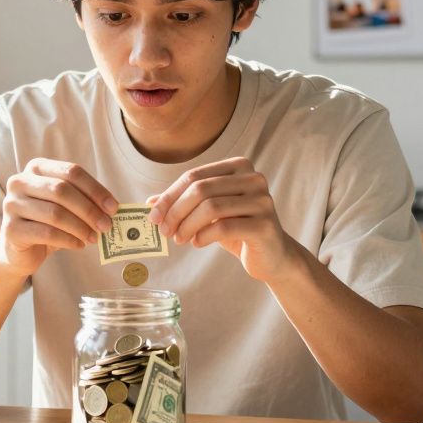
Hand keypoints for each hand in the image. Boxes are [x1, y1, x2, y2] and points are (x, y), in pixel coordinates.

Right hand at [0, 158, 118, 277]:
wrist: (20, 250)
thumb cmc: (48, 223)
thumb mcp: (66, 206)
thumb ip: (84, 200)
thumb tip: (112, 208)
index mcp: (37, 168)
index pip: (71, 172)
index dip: (95, 189)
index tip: (113, 207)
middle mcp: (19, 181)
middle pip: (62, 190)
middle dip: (89, 209)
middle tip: (106, 225)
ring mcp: (11, 204)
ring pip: (55, 213)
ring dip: (80, 227)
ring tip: (94, 238)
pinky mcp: (10, 229)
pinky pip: (46, 233)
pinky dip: (68, 240)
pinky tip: (79, 245)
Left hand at [147, 157, 300, 283]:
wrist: (272, 256)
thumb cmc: (238, 229)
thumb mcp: (209, 212)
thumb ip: (184, 203)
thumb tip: (150, 202)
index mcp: (239, 167)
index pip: (194, 176)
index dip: (169, 195)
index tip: (153, 216)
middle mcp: (254, 178)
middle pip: (201, 189)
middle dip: (175, 211)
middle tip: (164, 231)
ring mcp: (262, 200)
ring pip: (211, 208)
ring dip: (187, 225)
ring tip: (179, 239)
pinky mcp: (265, 225)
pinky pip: (223, 227)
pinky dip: (203, 236)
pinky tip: (197, 243)